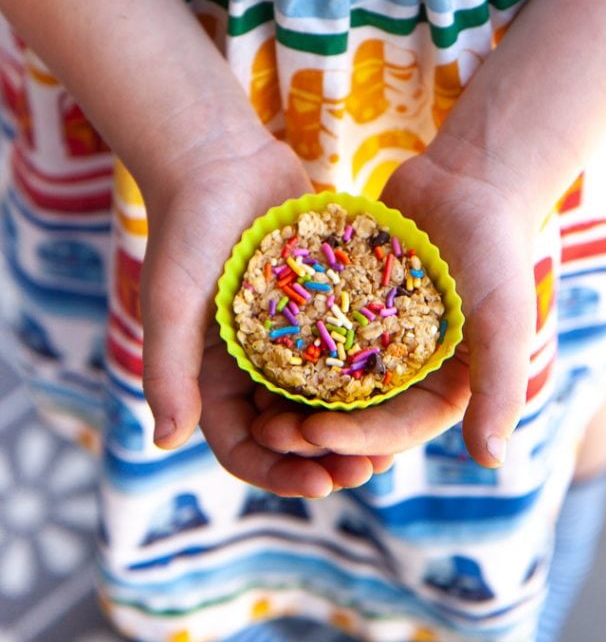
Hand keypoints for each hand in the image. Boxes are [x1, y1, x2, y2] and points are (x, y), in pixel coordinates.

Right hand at [139, 131, 392, 495]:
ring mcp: (286, 335)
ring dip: (353, 423)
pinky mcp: (317, 302)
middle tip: (369, 470)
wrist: (217, 158)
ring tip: (393, 441)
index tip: (322, 484)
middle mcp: (250, 364)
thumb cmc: (186, 228)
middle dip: (325, 457)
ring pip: (323, 396)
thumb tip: (164, 440)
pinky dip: (367, 370)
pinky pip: (345, 346)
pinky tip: (404, 381)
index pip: (242, 445)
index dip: (278, 472)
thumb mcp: (171, 301)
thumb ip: (167, 368)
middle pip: (289, 431)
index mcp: (212, 375)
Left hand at [252, 148, 538, 467]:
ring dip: (293, 398)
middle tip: (268, 433)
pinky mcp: (351, 306)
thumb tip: (490, 461)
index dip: (355, 438)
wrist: (469, 180)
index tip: (312, 434)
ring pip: (327, 381)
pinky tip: (250, 350)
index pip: (395, 429)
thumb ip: (500, 385)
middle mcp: (406, 373)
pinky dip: (289, 345)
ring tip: (250, 406)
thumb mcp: (504, 319)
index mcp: (443, 388)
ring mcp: (375, 339)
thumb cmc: (496, 249)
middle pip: (354, 416)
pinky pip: (316, 332)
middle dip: (313, 430)